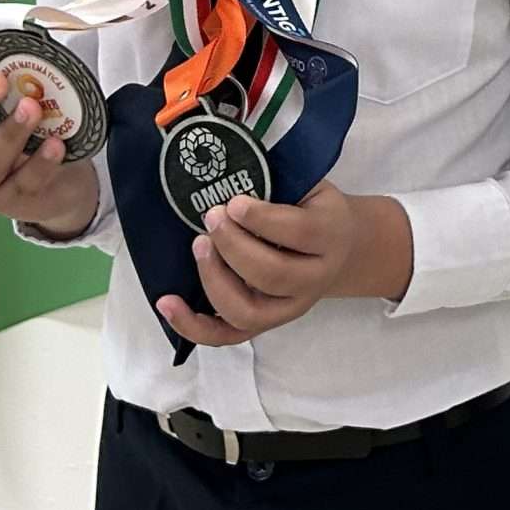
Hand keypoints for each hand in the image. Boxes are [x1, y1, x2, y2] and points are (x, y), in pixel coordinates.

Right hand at [0, 63, 99, 236]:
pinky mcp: (13, 201)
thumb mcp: (4, 108)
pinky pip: (25, 183)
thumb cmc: (21, 135)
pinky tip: (56, 144)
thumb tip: (14, 37)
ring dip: (9, 133)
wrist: (53, 185)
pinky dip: (41, 163)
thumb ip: (0, 82)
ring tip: (31, 108)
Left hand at [157, 179, 413, 345]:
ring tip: (199, 246)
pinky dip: (193, 326)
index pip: (299, 233)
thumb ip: (280, 184)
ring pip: (248, 311)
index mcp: (331, 236)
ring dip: (214, 279)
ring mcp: (289, 308)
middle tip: (211, 218)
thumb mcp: (310, 188)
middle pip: (272, 274)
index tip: (233, 202)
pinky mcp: (265, 325)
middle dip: (233, 246)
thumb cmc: (314, 209)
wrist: (341, 248)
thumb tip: (228, 172)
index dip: (262, 219)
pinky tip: (167, 303)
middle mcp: (314, 280)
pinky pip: (228, 336)